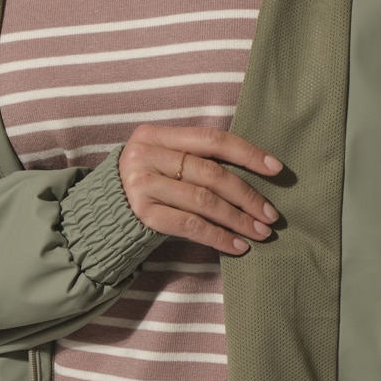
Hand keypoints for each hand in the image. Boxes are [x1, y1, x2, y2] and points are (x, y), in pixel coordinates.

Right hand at [118, 124, 282, 254]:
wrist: (104, 212)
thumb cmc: (148, 184)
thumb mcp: (165, 160)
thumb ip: (197, 160)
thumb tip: (256, 175)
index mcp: (157, 134)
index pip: (212, 140)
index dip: (247, 153)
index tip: (277, 169)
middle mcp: (148, 154)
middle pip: (211, 174)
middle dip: (247, 196)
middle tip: (271, 215)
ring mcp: (143, 185)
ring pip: (204, 201)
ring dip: (238, 219)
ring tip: (261, 232)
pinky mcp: (143, 214)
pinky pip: (191, 226)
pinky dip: (218, 237)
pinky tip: (238, 246)